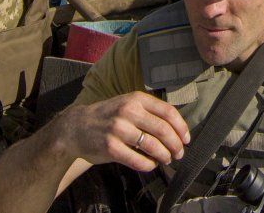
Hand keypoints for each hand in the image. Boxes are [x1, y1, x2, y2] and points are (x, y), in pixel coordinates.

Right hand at [52, 92, 188, 173]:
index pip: (168, 112)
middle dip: (175, 144)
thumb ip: (149, 112)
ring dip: (164, 155)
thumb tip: (176, 129)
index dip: (181, 127)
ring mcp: (118, 129)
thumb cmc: (108, 116)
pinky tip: (151, 164)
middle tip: (179, 153)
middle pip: (163, 130)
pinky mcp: (110, 147)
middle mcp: (128, 111)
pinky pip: (137, 160)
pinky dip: (148, 165)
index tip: (186, 138)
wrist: (77, 126)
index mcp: (136, 99)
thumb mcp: (127, 104)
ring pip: (152, 146)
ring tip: (166, 159)